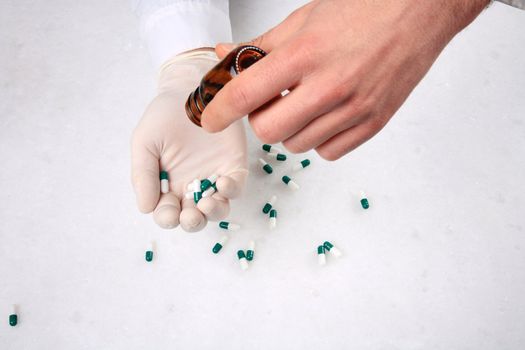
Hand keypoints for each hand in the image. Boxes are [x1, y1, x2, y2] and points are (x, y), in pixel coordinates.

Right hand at [131, 49, 247, 231]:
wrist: (189, 88)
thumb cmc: (163, 116)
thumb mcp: (145, 142)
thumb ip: (143, 174)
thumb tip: (145, 208)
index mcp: (167, 185)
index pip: (167, 213)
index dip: (167, 217)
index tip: (168, 211)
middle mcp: (192, 186)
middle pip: (194, 217)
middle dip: (192, 222)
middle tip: (190, 215)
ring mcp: (214, 177)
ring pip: (217, 208)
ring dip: (213, 213)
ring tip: (206, 204)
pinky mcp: (234, 165)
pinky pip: (236, 187)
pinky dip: (230, 191)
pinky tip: (222, 184)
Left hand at [201, 0, 487, 159]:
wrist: (420, 12)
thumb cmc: (363, 9)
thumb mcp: (304, 19)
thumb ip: (260, 46)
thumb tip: (225, 58)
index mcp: (305, 53)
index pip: (244, 95)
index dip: (218, 112)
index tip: (209, 119)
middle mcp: (329, 86)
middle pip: (268, 131)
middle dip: (258, 120)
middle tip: (268, 102)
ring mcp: (354, 109)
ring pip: (296, 145)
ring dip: (288, 129)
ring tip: (302, 104)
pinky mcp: (373, 124)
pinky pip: (327, 152)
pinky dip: (317, 139)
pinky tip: (324, 116)